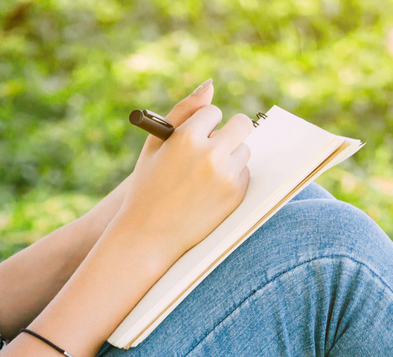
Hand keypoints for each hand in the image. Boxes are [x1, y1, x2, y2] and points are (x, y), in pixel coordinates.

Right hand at [112, 79, 253, 266]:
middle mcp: (210, 155)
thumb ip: (183, 111)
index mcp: (187, 138)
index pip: (213, 113)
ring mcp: (226, 177)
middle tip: (216, 143)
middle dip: (230, 130)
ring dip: (230, 155)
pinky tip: (209, 190)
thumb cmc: (148, 185)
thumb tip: (211, 86)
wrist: (149, 234)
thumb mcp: (156, 145)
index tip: (194, 137)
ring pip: (244, 149)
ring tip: (204, 175)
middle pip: (242, 124)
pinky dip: (231, 177)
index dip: (203, 125)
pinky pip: (244, 173)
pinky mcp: (236, 195)